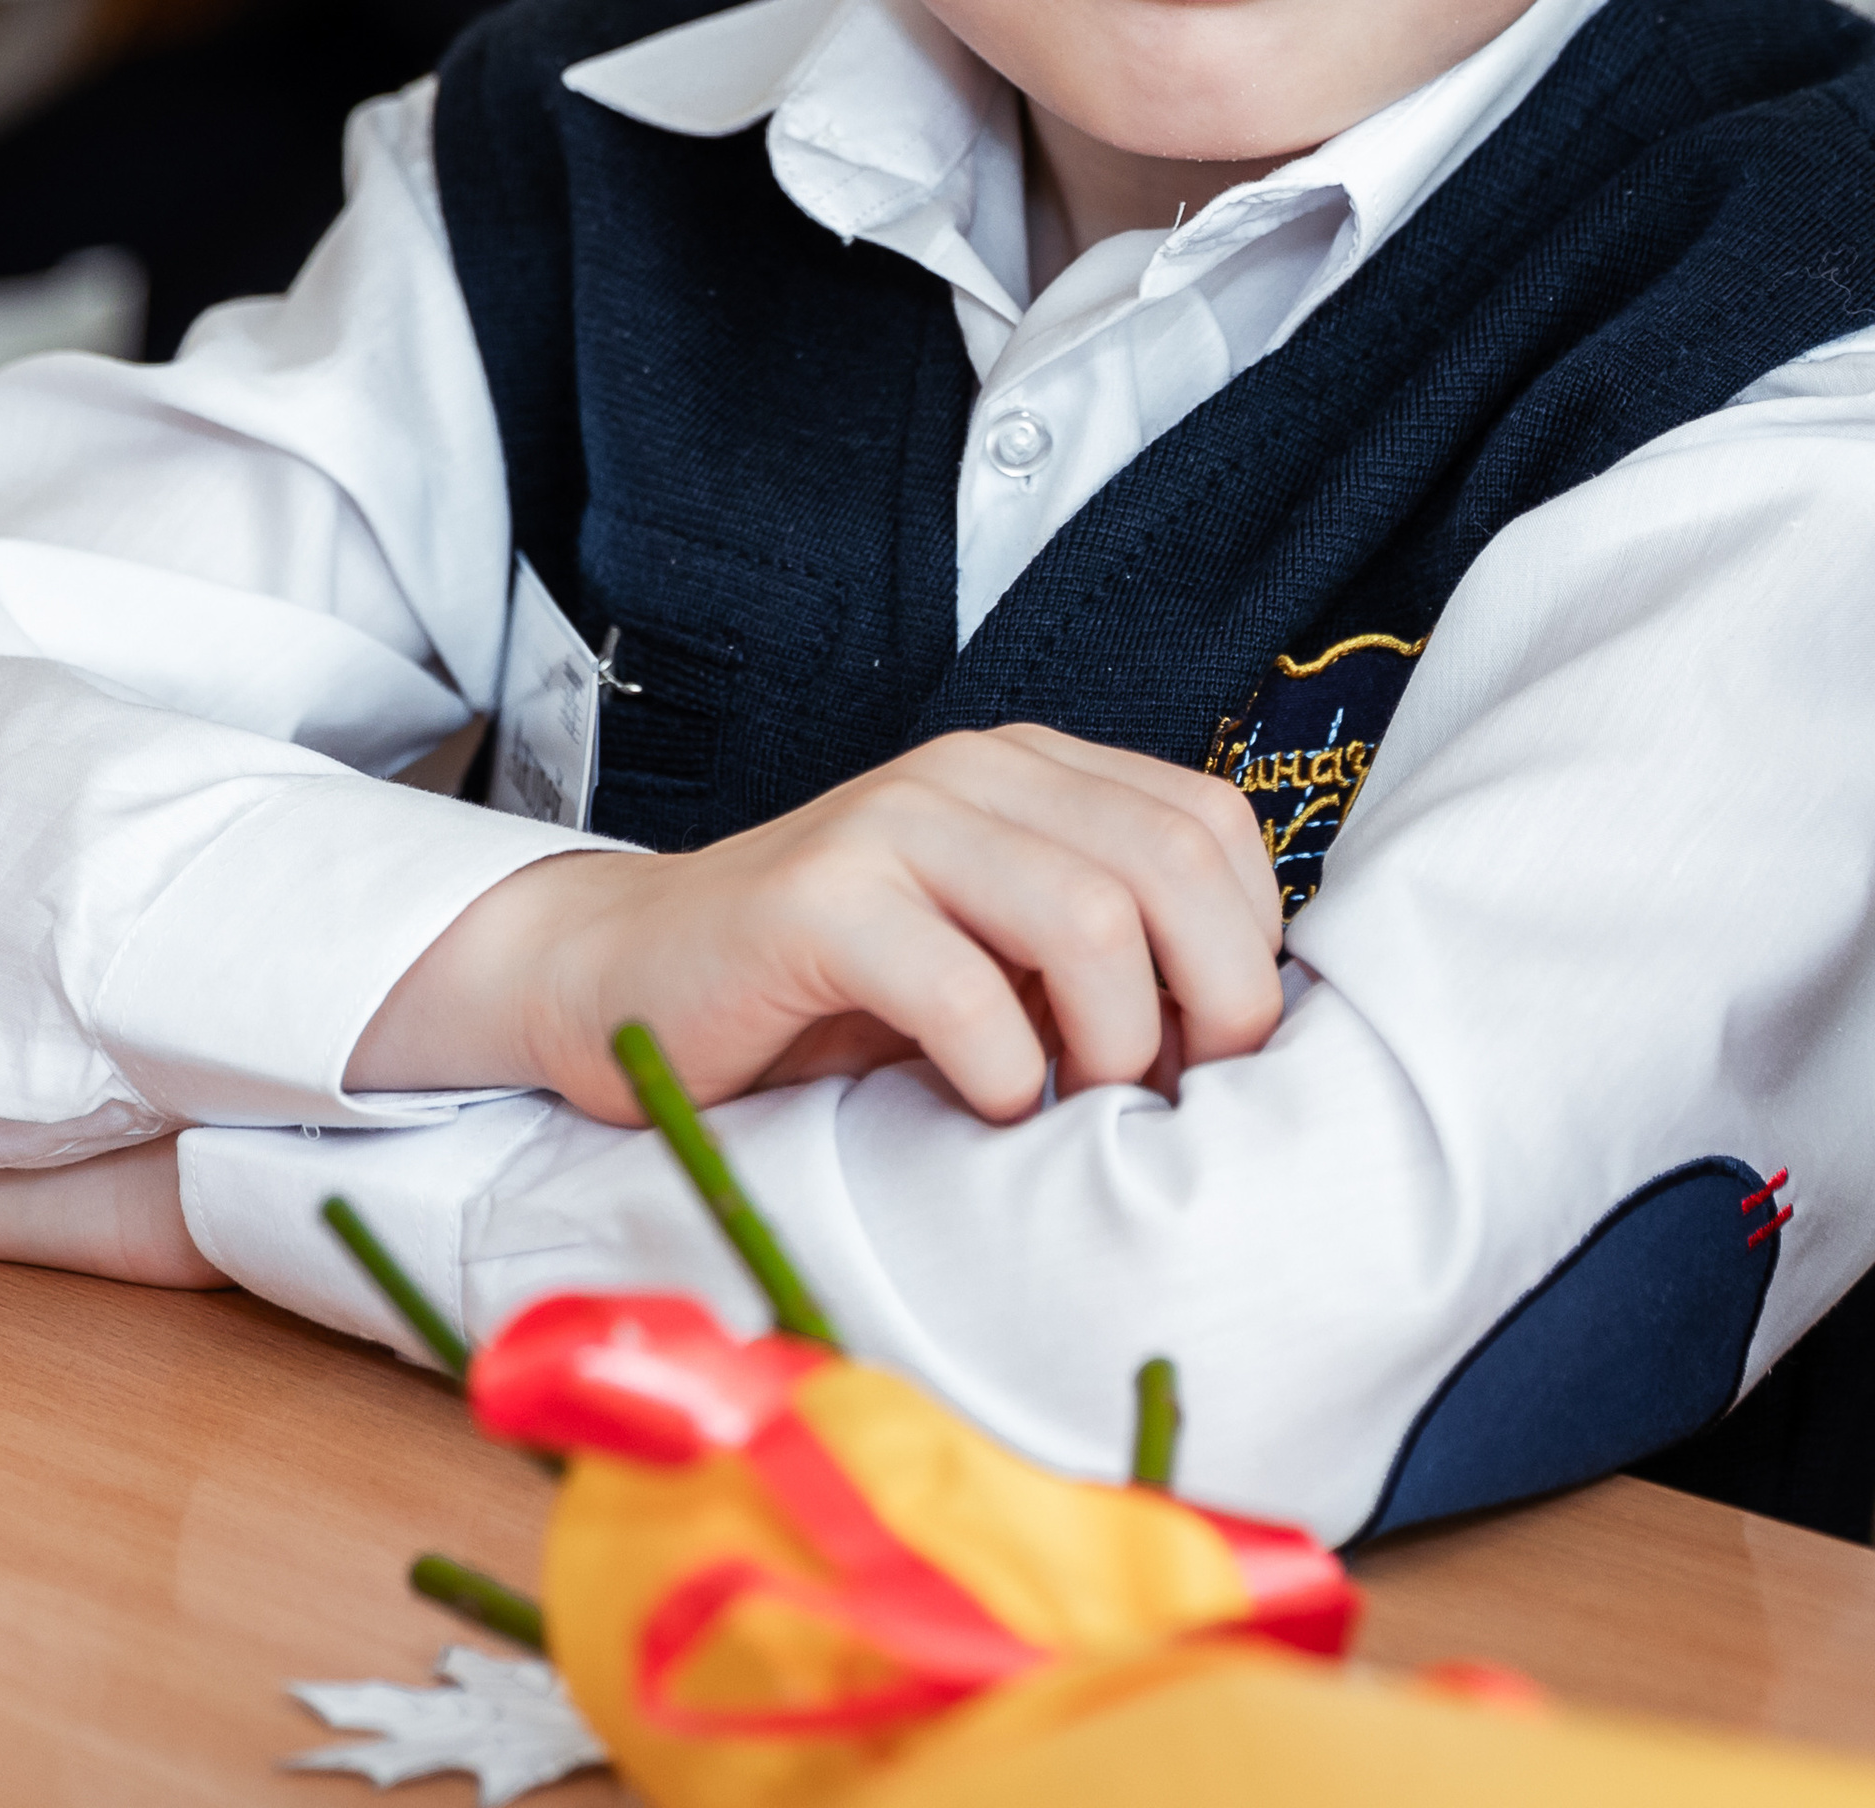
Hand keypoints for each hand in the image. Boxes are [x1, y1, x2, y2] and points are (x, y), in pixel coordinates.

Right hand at [350, 724, 1288, 1125]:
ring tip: (1068, 1104)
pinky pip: (965, 990)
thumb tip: (1246, 1030)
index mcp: (1033, 771)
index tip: (1214, 1056)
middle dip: (1206, 1007)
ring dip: (1109, 1045)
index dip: (1247, 950)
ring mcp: (891, 822)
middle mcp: (972, 771)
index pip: (1213, 825)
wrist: (627, 978)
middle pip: (1171, 867)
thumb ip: (1102, 949)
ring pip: (1091, 917)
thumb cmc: (835, 991)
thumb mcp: (996, 952)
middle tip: (1161, 1100)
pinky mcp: (817, 899)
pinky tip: (977, 1104)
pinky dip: (1000, 1073)